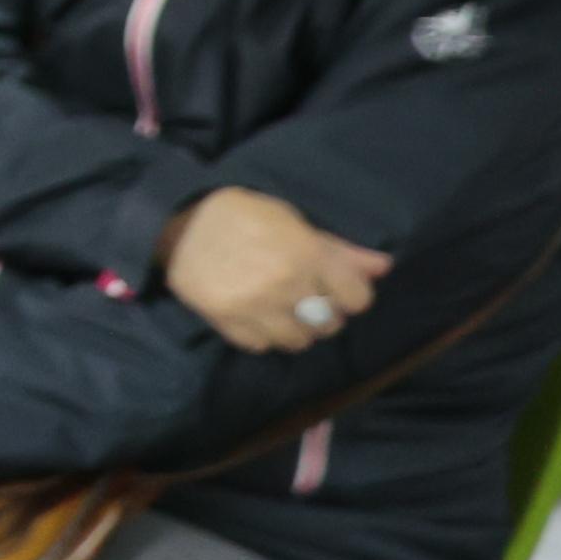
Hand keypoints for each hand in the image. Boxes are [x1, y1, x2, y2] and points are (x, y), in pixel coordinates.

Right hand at [159, 184, 390, 353]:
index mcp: (307, 254)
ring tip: (282, 311)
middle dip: (324, 313)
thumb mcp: (293, 221)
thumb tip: (383, 268)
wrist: (177, 222)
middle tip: (306, 299)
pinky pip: (261, 345)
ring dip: (295, 329)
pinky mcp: (226, 320)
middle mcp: (285, 284)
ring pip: (297, 341)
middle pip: (329, 324)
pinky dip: (263, 335)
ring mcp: (254, 306)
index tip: (336, 289)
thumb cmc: (242, 215)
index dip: (351, 295)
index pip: (357, 299)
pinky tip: (257, 316)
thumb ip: (338, 249)